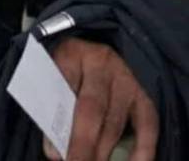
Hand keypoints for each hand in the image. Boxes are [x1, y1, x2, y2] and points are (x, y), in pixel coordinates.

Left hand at [44, 37, 157, 160]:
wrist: (93, 48)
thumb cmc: (68, 67)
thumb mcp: (53, 72)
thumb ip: (52, 104)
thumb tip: (55, 150)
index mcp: (72, 54)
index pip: (64, 89)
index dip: (59, 124)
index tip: (53, 153)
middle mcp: (102, 64)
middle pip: (92, 108)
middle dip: (83, 143)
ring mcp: (126, 79)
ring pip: (115, 121)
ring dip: (104, 150)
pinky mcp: (144, 95)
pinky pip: (147, 125)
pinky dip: (142, 149)